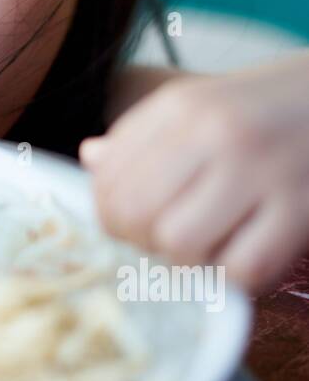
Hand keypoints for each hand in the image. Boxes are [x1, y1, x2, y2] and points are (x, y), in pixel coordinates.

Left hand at [79, 52, 308, 295]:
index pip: (108, 177)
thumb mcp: (203, 104)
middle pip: (134, 213)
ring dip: (188, 262)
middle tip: (169, 242)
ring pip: (179, 244)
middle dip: (142, 242)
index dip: (112, 215)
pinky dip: (236, 276)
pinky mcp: (300, 207)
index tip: (135, 223)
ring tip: (210, 247)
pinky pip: (242, 269)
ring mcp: (259, 168)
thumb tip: (92, 160)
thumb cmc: (269, 108)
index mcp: (180, 106)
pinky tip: (246, 255)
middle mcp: (214, 131)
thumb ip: (145, 135)